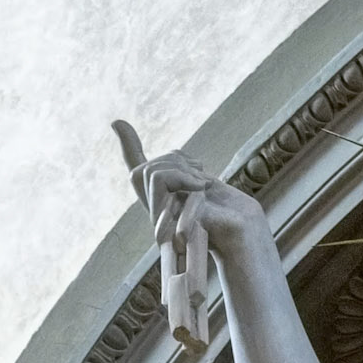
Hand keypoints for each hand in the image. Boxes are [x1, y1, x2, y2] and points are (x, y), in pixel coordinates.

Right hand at [137, 149, 264, 262]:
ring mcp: (159, 218)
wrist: (244, 240)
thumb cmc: (232, 218)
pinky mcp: (165, 218)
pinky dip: (181, 175)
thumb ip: (190, 173)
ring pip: (151, 171)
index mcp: (166, 204)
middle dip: (174, 159)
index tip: (118, 123)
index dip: (129, 149)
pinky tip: (202, 187)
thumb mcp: (210, 189)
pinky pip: (157, 177)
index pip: (140, 177)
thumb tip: (183, 158)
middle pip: (145, 168)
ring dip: (180, 168)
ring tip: (204, 183)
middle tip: (201, 171)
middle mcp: (158, 213)